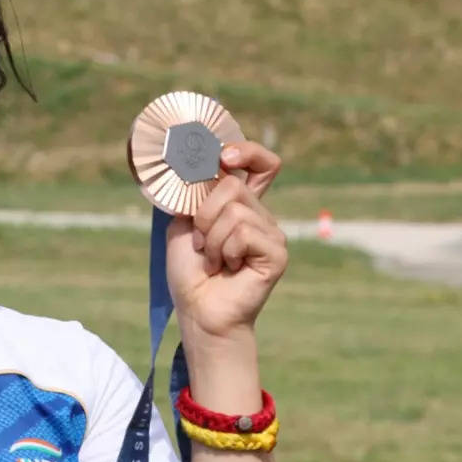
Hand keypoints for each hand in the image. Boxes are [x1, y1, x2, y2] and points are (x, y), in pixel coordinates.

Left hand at [165, 142, 288, 345]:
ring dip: (211, 239)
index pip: (262, 164)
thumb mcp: (184, 222)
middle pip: (232, 186)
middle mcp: (261, 216)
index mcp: (241, 205)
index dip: (247, 152)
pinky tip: (229, 267)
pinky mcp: (277, 253)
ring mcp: (272, 234)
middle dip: (204, 216)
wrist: (197, 309)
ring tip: (214, 260)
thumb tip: (198, 162)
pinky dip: (225, 251)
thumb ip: (196, 193)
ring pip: (235, 212)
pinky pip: (244, 233)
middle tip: (202, 244)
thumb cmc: (190, 270)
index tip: (223, 157)